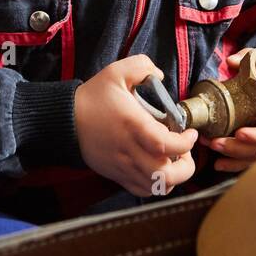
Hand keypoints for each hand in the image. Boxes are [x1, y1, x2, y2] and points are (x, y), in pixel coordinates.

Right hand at [74, 55, 198, 196]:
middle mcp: (130, 151)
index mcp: (134, 126)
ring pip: (157, 187)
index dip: (185, 143)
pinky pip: (143, 190)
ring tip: (173, 161)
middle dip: (186, 166)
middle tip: (184, 151)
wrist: (66, 120)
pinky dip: (157, 185)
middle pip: (166, 175)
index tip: (190, 133)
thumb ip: (142, 66)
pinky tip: (158, 168)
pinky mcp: (117, 175)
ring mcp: (123, 166)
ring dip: (173, 177)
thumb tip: (159, 75)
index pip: (166, 145)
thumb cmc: (93, 97)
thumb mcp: (116, 72)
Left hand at [207, 48, 255, 172]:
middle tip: (215, 142)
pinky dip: (235, 165)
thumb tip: (232, 61)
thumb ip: (250, 59)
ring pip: (255, 158)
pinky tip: (219, 165)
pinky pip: (251, 162)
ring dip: (232, 157)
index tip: (240, 133)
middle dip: (237, 148)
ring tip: (212, 148)